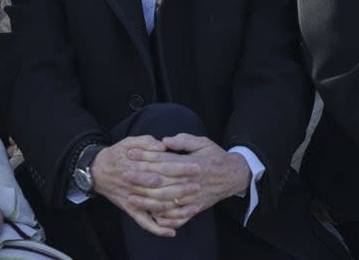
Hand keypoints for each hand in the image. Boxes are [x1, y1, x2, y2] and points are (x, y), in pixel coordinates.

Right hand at [92, 135, 201, 236]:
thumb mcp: (130, 141)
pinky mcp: (131, 209)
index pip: (163, 167)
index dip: (181, 167)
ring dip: (176, 209)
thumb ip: (147, 141)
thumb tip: (162, 145)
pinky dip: (158, 229)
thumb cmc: (118, 153)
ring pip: (156, 207)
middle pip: (162, 188)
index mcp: (138, 165)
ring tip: (194, 207)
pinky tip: (173, 231)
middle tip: (199, 186)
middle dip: (182, 188)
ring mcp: (134, 199)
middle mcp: (136, 183)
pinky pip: (145, 222)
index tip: (197, 166)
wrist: (97, 171)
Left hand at [134, 134, 249, 228]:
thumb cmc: (215, 156)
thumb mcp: (203, 142)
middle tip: (124, 173)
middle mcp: (191, 181)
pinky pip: (177, 216)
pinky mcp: (195, 208)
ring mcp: (193, 196)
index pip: (164, 160)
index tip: (131, 153)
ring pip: (166, 201)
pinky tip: (150, 213)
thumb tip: (164, 140)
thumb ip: (184, 140)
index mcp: (192, 163)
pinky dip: (163, 217)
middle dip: (141, 178)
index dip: (146, 157)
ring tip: (131, 197)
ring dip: (147, 200)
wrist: (233, 176)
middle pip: (162, 181)